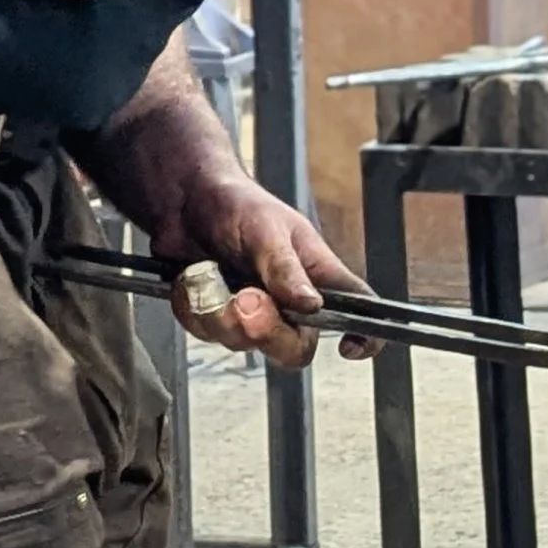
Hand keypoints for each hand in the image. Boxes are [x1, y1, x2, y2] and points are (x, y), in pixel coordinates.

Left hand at [148, 165, 374, 370]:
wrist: (183, 199)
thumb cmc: (237, 203)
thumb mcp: (267, 229)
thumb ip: (286, 268)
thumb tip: (312, 304)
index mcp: (317, 277)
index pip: (359, 312)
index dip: (364, 338)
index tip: (347, 348)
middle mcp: (290, 303)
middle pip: (295, 348)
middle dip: (265, 331)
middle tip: (244, 299)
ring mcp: (252, 314)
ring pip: (244, 343)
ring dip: (219, 313)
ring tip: (208, 274)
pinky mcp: (218, 318)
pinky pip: (208, 333)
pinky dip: (193, 307)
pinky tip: (192, 279)